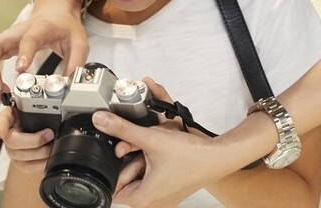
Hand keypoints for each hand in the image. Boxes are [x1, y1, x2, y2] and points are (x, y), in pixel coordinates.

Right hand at [0, 6, 89, 97]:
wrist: (55, 12)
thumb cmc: (65, 26)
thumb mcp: (79, 42)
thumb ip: (76, 62)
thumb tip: (67, 85)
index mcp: (40, 28)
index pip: (29, 40)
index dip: (23, 54)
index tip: (21, 70)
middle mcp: (18, 32)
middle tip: (0, 90)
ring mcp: (8, 38)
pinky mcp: (4, 46)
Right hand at [0, 106, 54, 175]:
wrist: (42, 132)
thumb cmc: (39, 119)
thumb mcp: (39, 110)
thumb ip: (39, 108)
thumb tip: (51, 106)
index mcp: (11, 118)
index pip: (1, 120)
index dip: (1, 125)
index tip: (4, 130)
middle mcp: (9, 135)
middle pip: (12, 141)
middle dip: (34, 140)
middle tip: (50, 134)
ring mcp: (12, 149)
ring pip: (20, 155)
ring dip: (40, 152)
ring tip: (52, 146)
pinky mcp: (19, 162)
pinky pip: (27, 166)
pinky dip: (40, 163)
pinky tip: (48, 158)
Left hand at [92, 108, 219, 207]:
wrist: (219, 156)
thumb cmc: (192, 155)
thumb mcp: (152, 139)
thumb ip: (123, 129)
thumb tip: (101, 121)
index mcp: (142, 199)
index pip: (112, 186)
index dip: (115, 165)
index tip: (123, 151)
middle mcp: (151, 203)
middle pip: (127, 178)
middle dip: (132, 158)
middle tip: (144, 147)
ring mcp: (162, 197)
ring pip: (140, 174)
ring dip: (144, 157)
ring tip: (157, 147)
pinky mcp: (170, 189)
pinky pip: (152, 175)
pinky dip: (154, 161)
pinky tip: (165, 152)